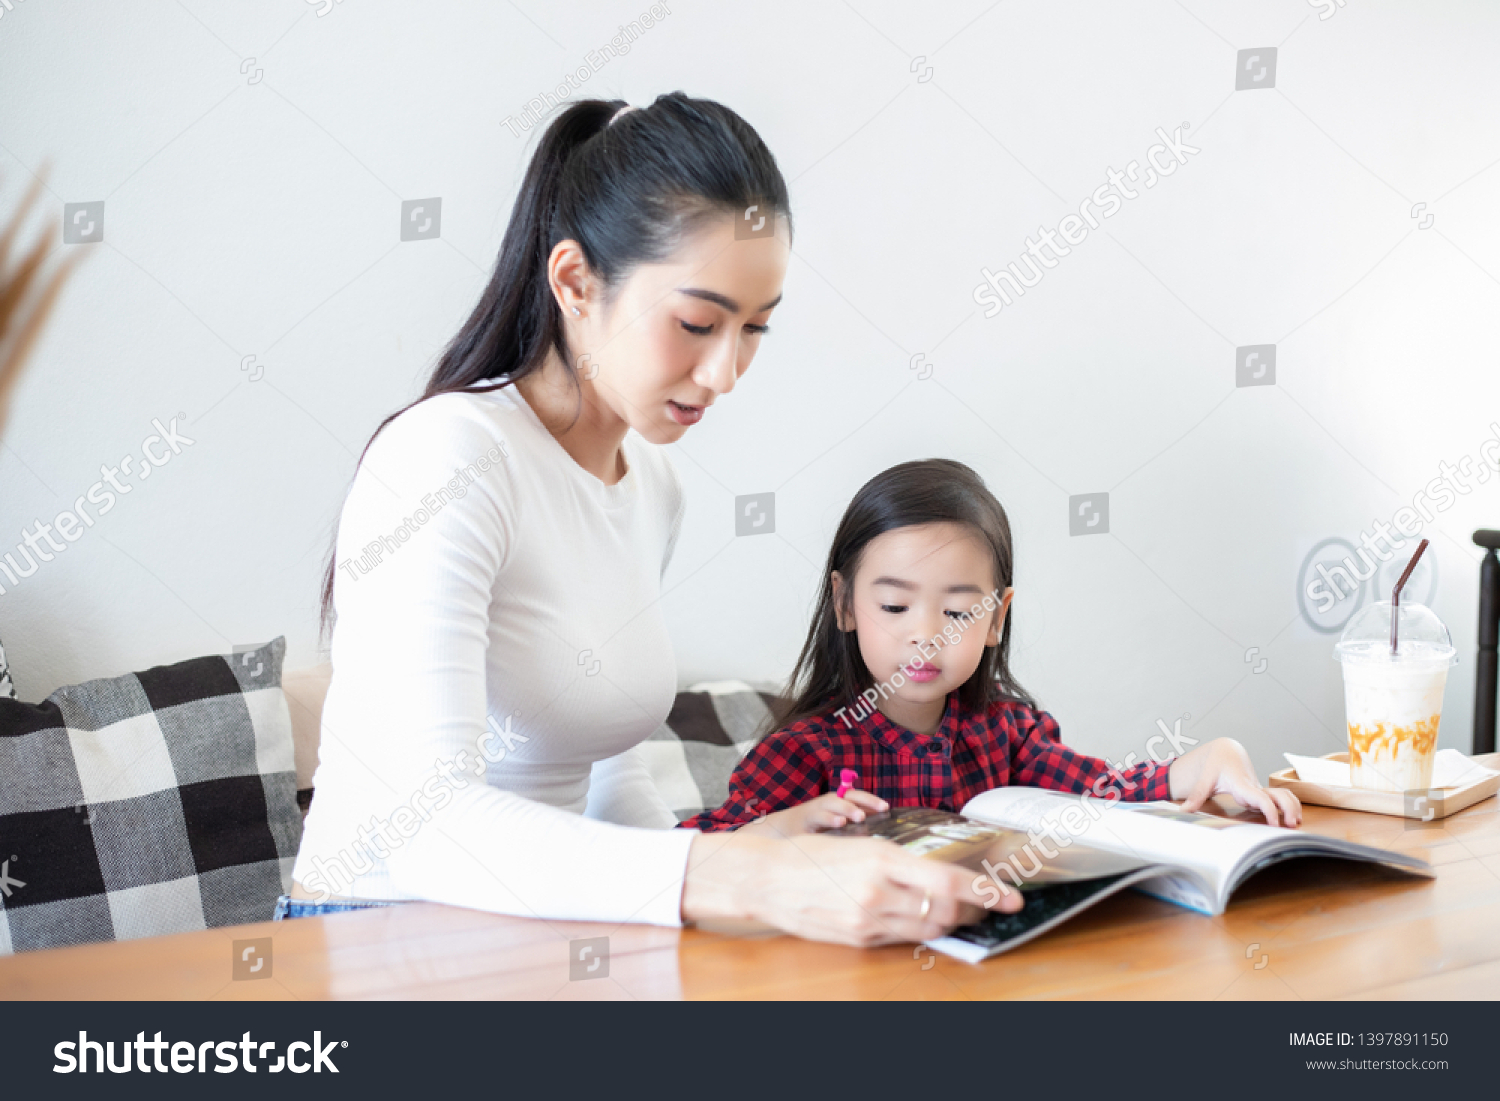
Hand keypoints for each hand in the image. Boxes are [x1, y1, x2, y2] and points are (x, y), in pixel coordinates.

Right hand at [682, 829, 1022, 946]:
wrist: (765, 879)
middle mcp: (876, 894)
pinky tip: (921, 917)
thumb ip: (896, 860)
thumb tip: (936, 872)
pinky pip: (902, 938)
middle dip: (973, 909)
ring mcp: (866, 922)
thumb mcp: (857, 843)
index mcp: (878, 859)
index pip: (947, 882)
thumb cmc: (808, 854)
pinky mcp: (857, 940)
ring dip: (950, 921)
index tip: (1010, 896)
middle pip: (944, 912)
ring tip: (959, 909)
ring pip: (928, 929)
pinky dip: (920, 928)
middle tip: (986, 901)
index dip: (985, 892)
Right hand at [735, 788, 888, 837]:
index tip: (887, 807)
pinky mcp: (805, 821)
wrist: (781, 831)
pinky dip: (829, 819)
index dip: (871, 800)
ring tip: (859, 816)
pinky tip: (839, 824)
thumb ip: (852, 824)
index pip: (856, 796)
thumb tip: (878, 831)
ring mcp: (815, 810)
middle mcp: (827, 803)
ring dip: (847, 808)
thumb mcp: (835, 824)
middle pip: (848, 796)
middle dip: (865, 801)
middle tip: (881, 807)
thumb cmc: (814, 830)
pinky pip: (817, 818)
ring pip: (832, 804)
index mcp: (836, 802)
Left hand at [1168, 737, 1301, 826]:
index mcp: (1242, 784)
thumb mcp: (1204, 778)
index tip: (1275, 824)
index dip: (1270, 811)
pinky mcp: (1259, 792)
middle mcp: (1254, 787)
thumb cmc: (1216, 762)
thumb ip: (1196, 795)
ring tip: (1295, 823)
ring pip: (1284, 795)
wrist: (1226, 750)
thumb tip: (1183, 811)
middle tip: (1290, 825)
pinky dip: (1289, 805)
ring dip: (1293, 807)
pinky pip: (1280, 797)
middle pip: (1280, 796)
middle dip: (1289, 809)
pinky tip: (1291, 817)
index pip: (1260, 798)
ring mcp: (1259, 789)